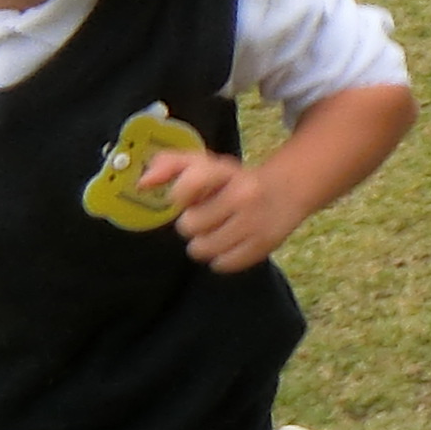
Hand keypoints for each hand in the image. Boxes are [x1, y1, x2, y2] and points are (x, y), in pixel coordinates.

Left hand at [129, 143, 308, 273]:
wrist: (287, 191)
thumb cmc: (233, 181)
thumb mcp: (205, 164)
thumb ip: (169, 165)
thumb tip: (143, 184)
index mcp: (225, 171)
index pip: (188, 185)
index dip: (178, 196)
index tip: (184, 198)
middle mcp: (243, 194)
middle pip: (188, 226)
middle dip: (193, 223)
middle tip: (208, 216)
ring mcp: (255, 221)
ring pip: (201, 248)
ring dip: (204, 243)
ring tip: (217, 231)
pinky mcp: (264, 245)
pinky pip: (222, 264)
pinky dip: (222, 258)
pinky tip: (231, 243)